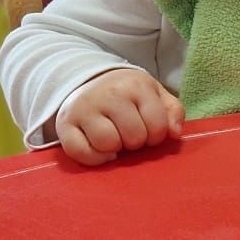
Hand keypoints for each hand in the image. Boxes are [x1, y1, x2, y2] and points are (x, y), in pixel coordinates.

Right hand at [55, 69, 184, 167]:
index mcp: (136, 86)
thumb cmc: (128, 95)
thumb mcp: (155, 94)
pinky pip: (81, 152)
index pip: (157, 126)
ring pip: (108, 145)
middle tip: (128, 134)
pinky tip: (99, 149)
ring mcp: (85, 107)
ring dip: (114, 149)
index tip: (147, 129)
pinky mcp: (65, 123)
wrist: (87, 80)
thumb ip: (172, 111)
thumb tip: (175, 134)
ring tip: (114, 138)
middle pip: (133, 137)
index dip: (156, 135)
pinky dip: (93, 158)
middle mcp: (109, 94)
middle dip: (135, 141)